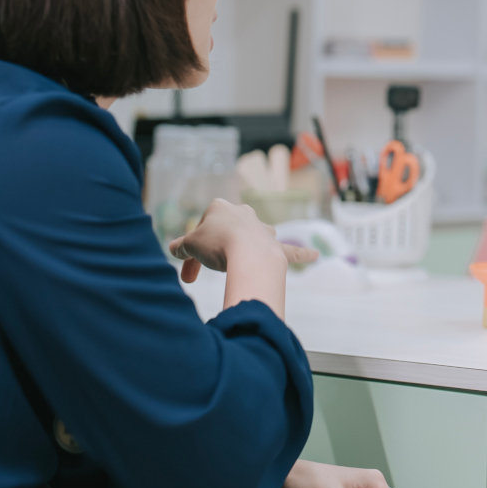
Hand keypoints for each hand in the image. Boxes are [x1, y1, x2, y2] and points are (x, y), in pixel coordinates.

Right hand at [169, 199, 317, 282]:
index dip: (191, 254)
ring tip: (232, 265)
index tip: (189, 276)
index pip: (200, 232)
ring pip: (248, 240)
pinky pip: (292, 251)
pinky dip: (302, 254)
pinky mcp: (277, 247)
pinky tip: (315, 255)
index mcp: (219, 208)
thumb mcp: (190, 245)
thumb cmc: (217, 244)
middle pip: (222, 237)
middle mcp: (243, 214)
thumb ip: (181, 246)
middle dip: (209, 257)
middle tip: (198, 279)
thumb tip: (172, 249)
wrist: (248, 253)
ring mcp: (261, 229)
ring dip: (237, 254)